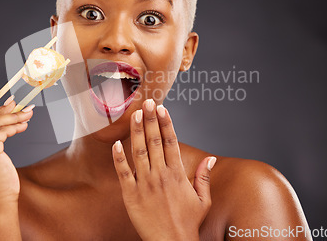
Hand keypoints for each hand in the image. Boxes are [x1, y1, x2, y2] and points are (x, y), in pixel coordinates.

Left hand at [112, 99, 215, 240]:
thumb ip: (204, 177)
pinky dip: (119, 158)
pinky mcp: (131, 195)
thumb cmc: (187, 223)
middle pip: (155, 141)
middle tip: (147, 102)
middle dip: (150, 120)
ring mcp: (145, 184)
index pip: (171, 142)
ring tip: (134, 114)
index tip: (162, 108)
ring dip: (136, 132)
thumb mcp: (202, 200)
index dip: (166, 123)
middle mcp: (161, 175)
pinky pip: (123, 173)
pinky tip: (115, 144)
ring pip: (139, 152)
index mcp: (177, 174)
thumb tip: (210, 158)